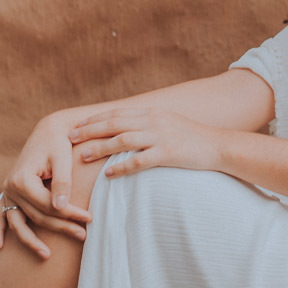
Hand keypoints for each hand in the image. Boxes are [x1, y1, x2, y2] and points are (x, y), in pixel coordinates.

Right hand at [0, 112, 92, 258]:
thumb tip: (60, 207)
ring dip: (31, 240)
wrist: (48, 131)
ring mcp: (7, 191)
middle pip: (36, 216)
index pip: (47, 205)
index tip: (89, 218)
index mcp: (22, 179)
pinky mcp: (10, 193)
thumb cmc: (58, 143)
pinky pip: (1, 216)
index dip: (69, 213)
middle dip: (60, 226)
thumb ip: (62, 182)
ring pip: (20, 221)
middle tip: (83, 235)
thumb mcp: (63, 159)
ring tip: (47, 256)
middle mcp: (10, 187)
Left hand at [69, 108, 222, 177]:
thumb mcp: (168, 124)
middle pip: (115, 123)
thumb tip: (124, 130)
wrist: (217, 145)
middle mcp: (154, 121)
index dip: (95, 119)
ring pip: (122, 140)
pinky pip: (140, 160)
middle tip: (69, 139)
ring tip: (81, 156)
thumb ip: (147, 124)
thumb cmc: (191, 138)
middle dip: (90, 130)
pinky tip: (109, 174)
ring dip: (99, 148)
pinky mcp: (169, 153)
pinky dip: (122, 167)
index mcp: (152, 113)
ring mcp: (161, 136)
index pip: (117, 113)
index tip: (76, 126)